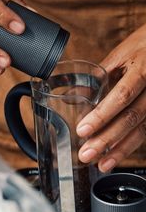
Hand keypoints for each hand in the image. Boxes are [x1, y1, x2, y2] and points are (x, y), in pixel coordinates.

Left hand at [77, 24, 145, 172]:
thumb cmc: (141, 47)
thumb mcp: (119, 56)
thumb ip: (98, 78)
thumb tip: (72, 96)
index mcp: (143, 69)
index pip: (121, 96)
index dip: (102, 115)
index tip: (83, 130)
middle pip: (132, 118)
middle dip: (107, 139)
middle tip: (87, 154)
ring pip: (142, 129)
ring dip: (120, 149)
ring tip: (101, 163)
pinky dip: (130, 144)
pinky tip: (117, 154)